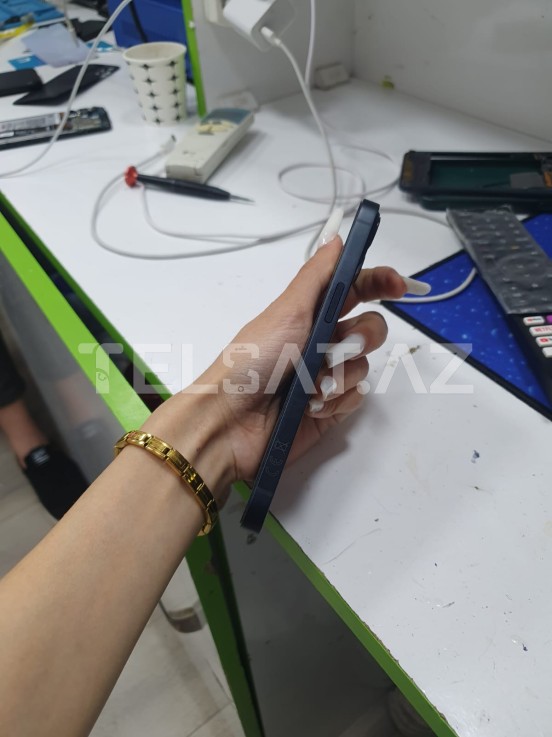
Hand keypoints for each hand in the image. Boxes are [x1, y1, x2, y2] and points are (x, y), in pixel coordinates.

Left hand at [188, 237, 406, 486]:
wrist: (232, 421)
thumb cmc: (251, 362)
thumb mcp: (286, 311)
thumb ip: (317, 276)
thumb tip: (337, 238)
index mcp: (309, 313)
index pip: (355, 289)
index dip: (380, 283)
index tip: (399, 287)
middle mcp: (321, 341)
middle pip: (369, 329)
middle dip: (360, 338)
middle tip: (334, 348)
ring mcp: (326, 375)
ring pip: (364, 366)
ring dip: (339, 375)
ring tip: (309, 385)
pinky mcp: (330, 407)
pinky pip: (356, 397)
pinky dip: (336, 400)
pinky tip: (310, 405)